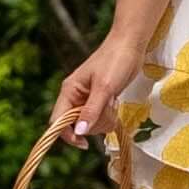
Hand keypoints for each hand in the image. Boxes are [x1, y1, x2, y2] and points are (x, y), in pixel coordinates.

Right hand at [50, 32, 150, 146]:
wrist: (131, 45)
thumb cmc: (115, 61)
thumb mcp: (104, 88)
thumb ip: (92, 110)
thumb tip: (80, 132)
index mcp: (69, 92)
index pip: (58, 121)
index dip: (67, 135)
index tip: (84, 143)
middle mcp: (75, 97)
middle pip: (77, 125)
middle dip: (94, 124)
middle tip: (108, 109)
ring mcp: (87, 99)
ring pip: (90, 123)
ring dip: (104, 119)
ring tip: (113, 103)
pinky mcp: (100, 100)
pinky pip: (100, 117)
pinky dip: (109, 115)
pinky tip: (115, 102)